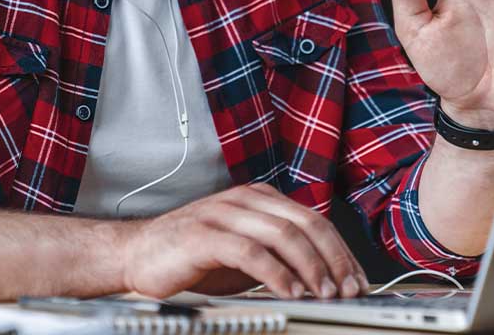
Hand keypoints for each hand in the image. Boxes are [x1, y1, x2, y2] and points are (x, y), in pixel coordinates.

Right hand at [120, 184, 367, 299]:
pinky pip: (251, 252)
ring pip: (283, 234)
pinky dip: (276, 274)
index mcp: (258, 199)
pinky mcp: (204, 235)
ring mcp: (223, 213)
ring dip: (311, 267)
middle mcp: (244, 200)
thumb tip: (323, 278)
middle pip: (305, 223)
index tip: (356, 279)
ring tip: (324, 293)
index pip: (313, 219)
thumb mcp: (244, 253)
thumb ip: (278, 255)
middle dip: (333, 259)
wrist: (137, 254)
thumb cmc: (191, 257)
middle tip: (348, 289)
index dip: (340, 250)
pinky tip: (289, 292)